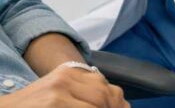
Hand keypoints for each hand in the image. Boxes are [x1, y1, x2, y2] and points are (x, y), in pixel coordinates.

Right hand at [0, 63, 126, 107]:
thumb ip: (82, 94)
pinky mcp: (56, 102)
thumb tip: (118, 101)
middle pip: (104, 93)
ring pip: (99, 103)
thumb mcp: (56, 94)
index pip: (103, 84)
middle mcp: (65, 76)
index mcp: (67, 72)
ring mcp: (60, 91)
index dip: (116, 102)